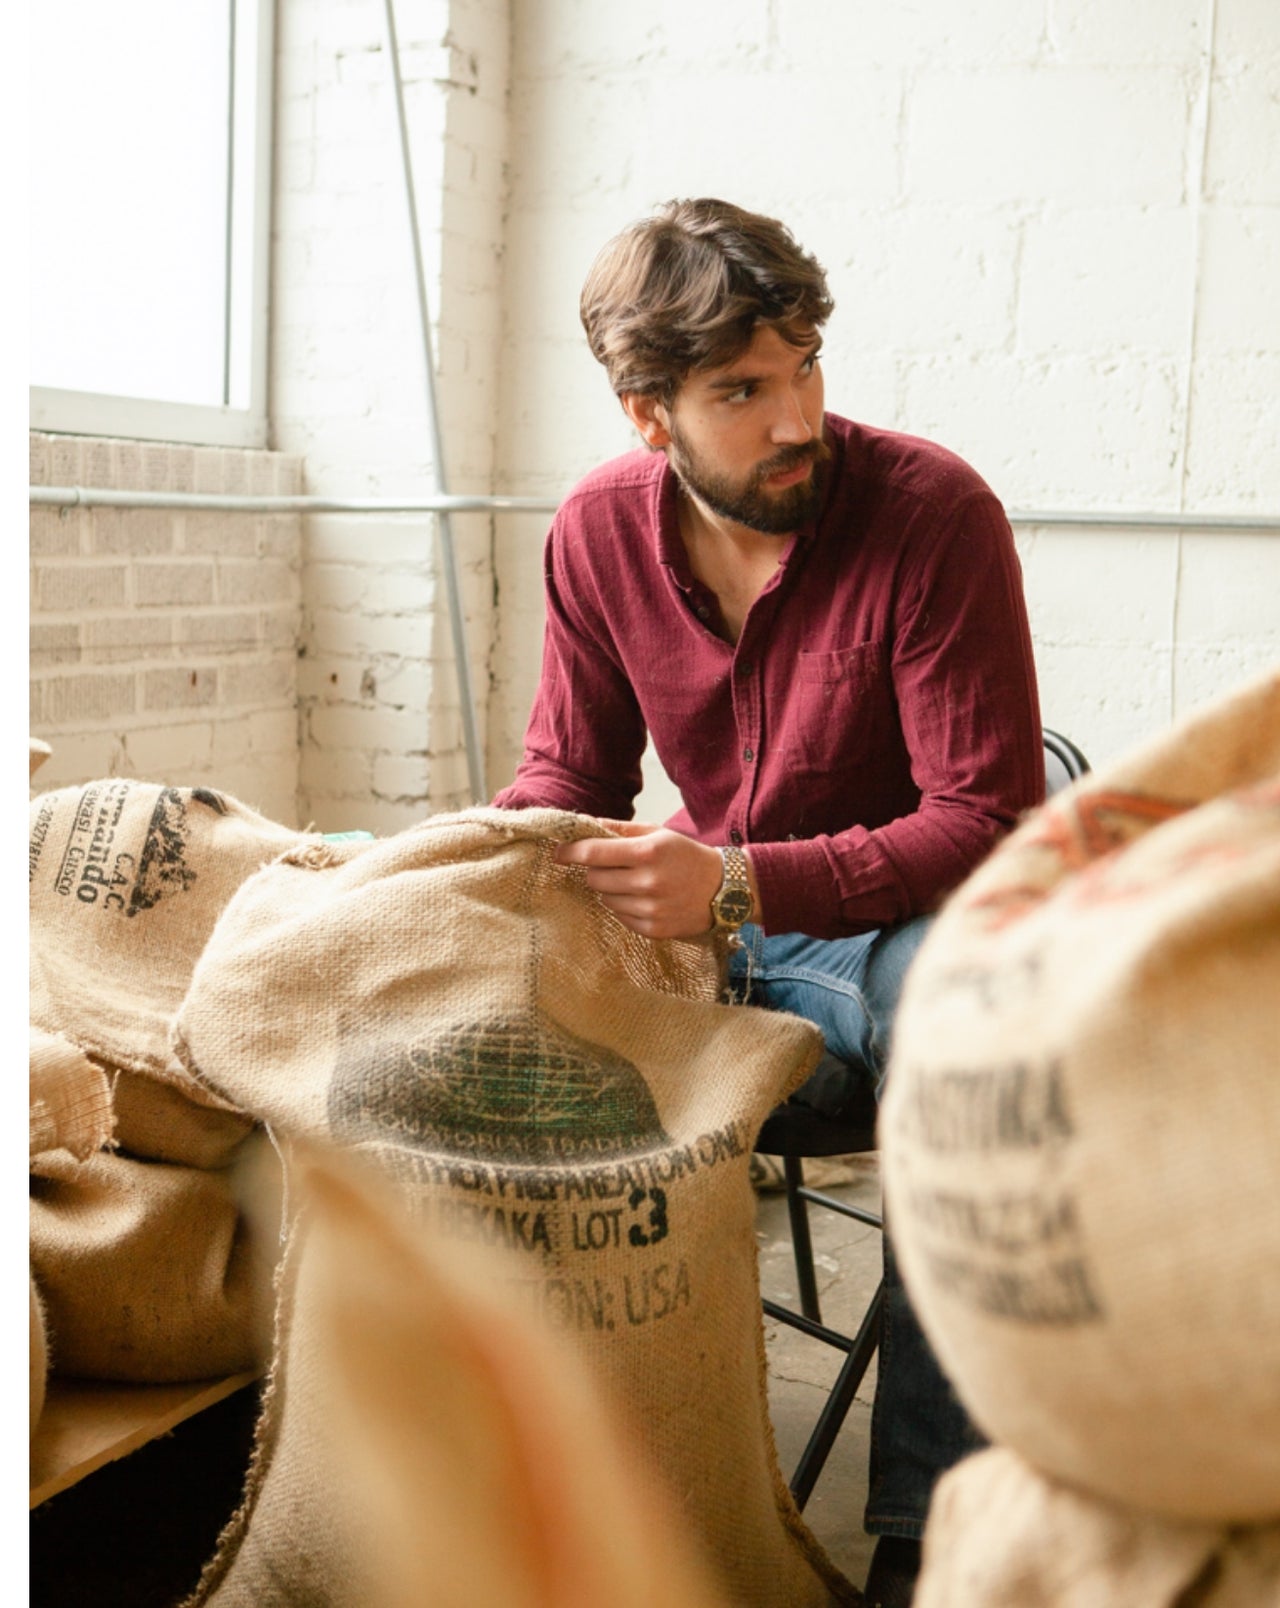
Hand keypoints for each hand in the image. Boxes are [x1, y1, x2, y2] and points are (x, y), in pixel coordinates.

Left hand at [553, 822, 726, 939]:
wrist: (725, 889)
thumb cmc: (686, 856)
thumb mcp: (656, 834)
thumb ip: (619, 829)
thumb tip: (583, 823)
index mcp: (647, 853)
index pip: (593, 853)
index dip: (569, 852)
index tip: (557, 852)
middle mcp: (647, 883)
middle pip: (594, 879)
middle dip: (595, 871)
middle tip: (612, 866)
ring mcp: (650, 910)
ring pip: (605, 900)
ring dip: (611, 890)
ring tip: (635, 882)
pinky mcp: (654, 930)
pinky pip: (620, 918)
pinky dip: (625, 907)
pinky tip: (644, 899)